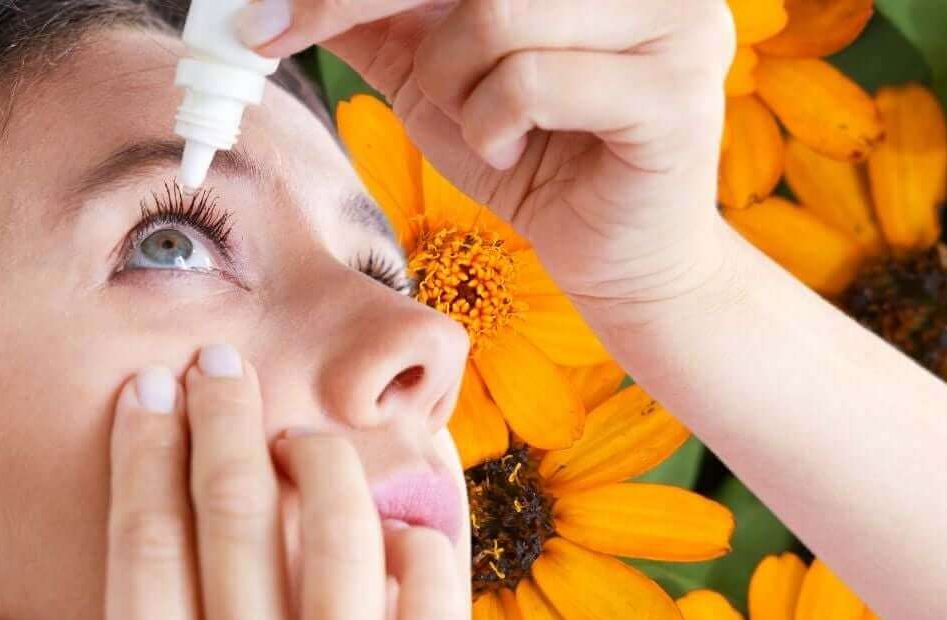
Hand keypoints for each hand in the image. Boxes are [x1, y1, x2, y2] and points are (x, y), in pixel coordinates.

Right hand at [0, 345, 465, 619]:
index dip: (144, 456)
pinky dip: (424, 550)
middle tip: (217, 358)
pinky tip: (400, 514)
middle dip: (224, 421)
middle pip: (238, 522)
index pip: (145, 553)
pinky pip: (435, 618)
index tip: (145, 394)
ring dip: (321, 463)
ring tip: (298, 430)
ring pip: (340, 547)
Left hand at [244, 0, 734, 314]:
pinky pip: (529, 82)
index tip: (269, 8)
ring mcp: (676, 25)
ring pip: (496, 16)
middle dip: (360, 0)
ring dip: (453, 85)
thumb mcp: (439, 78)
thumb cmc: (536, 163)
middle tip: (291, 40)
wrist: (618, 266)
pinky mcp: (677, 92)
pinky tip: (515, 153)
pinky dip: (493, 126)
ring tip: (483, 129)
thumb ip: (385, 21)